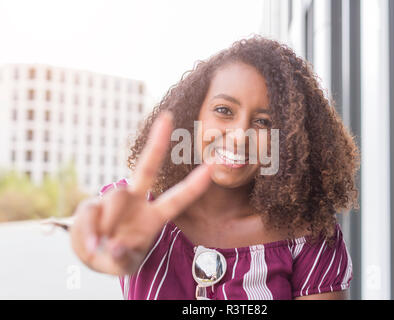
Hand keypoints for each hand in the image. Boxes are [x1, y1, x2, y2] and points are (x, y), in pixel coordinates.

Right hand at [70, 111, 211, 274]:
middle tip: (168, 117)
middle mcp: (136, 202)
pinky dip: (88, 233)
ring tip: (101, 246)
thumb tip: (113, 245)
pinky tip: (92, 245)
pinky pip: (90, 214)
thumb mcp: (125, 264)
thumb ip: (122, 257)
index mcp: (154, 217)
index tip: (212, 166)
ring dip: (108, 225)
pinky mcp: (92, 205)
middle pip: (147, 168)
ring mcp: (114, 200)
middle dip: (158, 143)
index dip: (194, 185)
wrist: (93, 255)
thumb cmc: (117, 256)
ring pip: (115, 198)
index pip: (177, 199)